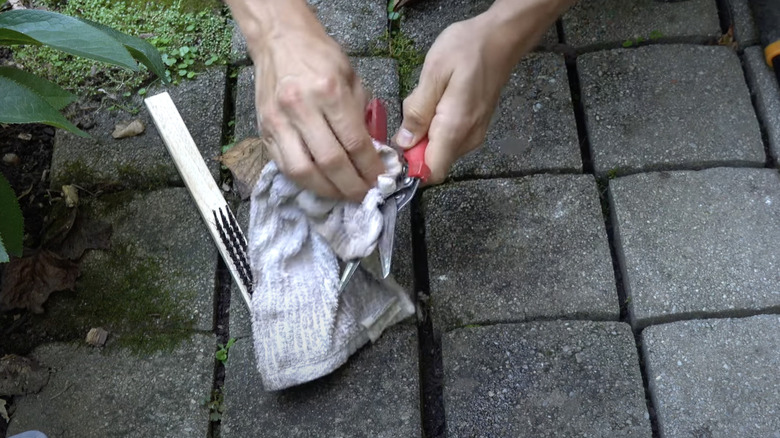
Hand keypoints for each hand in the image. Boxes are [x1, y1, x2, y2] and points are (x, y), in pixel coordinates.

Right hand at [229, 0, 384, 200]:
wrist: (279, 40)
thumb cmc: (320, 57)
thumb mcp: (352, 78)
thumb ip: (362, 115)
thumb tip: (372, 153)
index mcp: (329, 92)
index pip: (354, 142)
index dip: (370, 168)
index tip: (381, 180)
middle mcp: (301, 108)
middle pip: (330, 162)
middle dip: (352, 186)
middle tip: (365, 195)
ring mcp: (279, 122)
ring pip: (303, 171)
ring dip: (327, 191)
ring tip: (343, 195)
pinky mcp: (264, 130)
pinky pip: (284, 166)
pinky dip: (305, 181)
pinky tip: (320, 184)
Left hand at [393, 0, 572, 184]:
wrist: (501, 39)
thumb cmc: (466, 49)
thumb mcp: (433, 73)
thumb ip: (417, 111)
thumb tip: (404, 143)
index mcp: (455, 128)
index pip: (433, 172)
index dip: (411, 167)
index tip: (398, 146)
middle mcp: (468, 139)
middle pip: (433, 162)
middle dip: (414, 144)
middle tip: (414, 107)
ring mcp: (474, 135)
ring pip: (440, 150)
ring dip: (424, 133)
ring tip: (428, 98)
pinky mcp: (475, 129)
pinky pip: (448, 139)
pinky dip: (435, 127)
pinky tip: (437, 101)